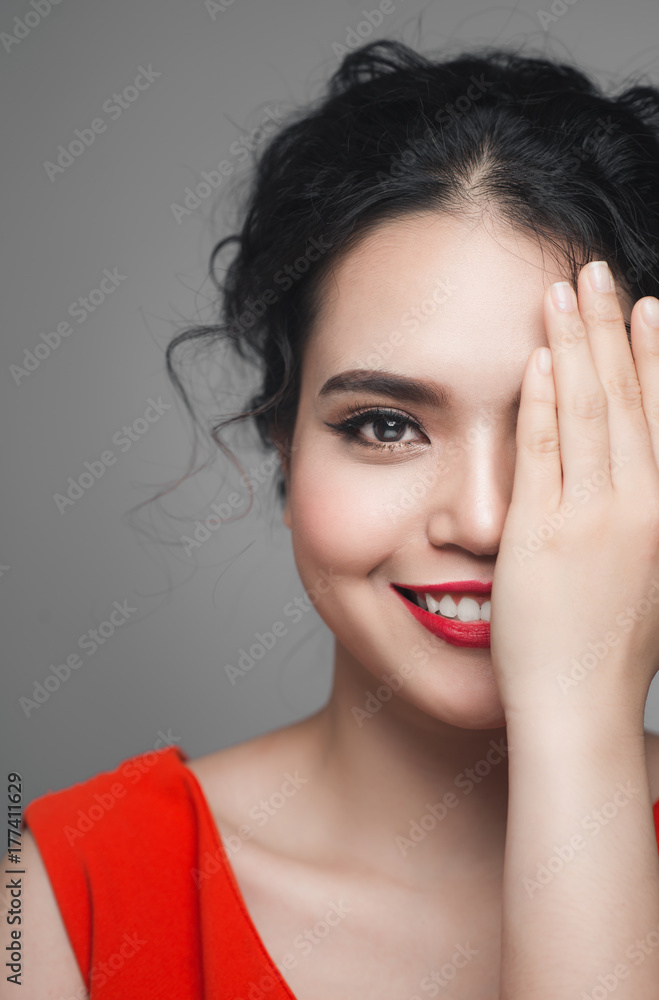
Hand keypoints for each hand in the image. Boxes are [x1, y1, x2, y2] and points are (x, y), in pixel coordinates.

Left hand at [489, 260, 658, 718]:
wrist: (581, 711)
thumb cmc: (611, 654)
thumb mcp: (650, 577)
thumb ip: (643, 523)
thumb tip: (634, 484)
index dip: (655, 357)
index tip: (650, 307)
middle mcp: (642, 506)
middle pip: (626, 397)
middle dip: (612, 328)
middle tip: (598, 271)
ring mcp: (594, 517)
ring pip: (587, 410)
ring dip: (576, 344)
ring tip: (565, 290)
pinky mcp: (544, 533)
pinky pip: (543, 450)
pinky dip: (541, 399)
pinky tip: (537, 357)